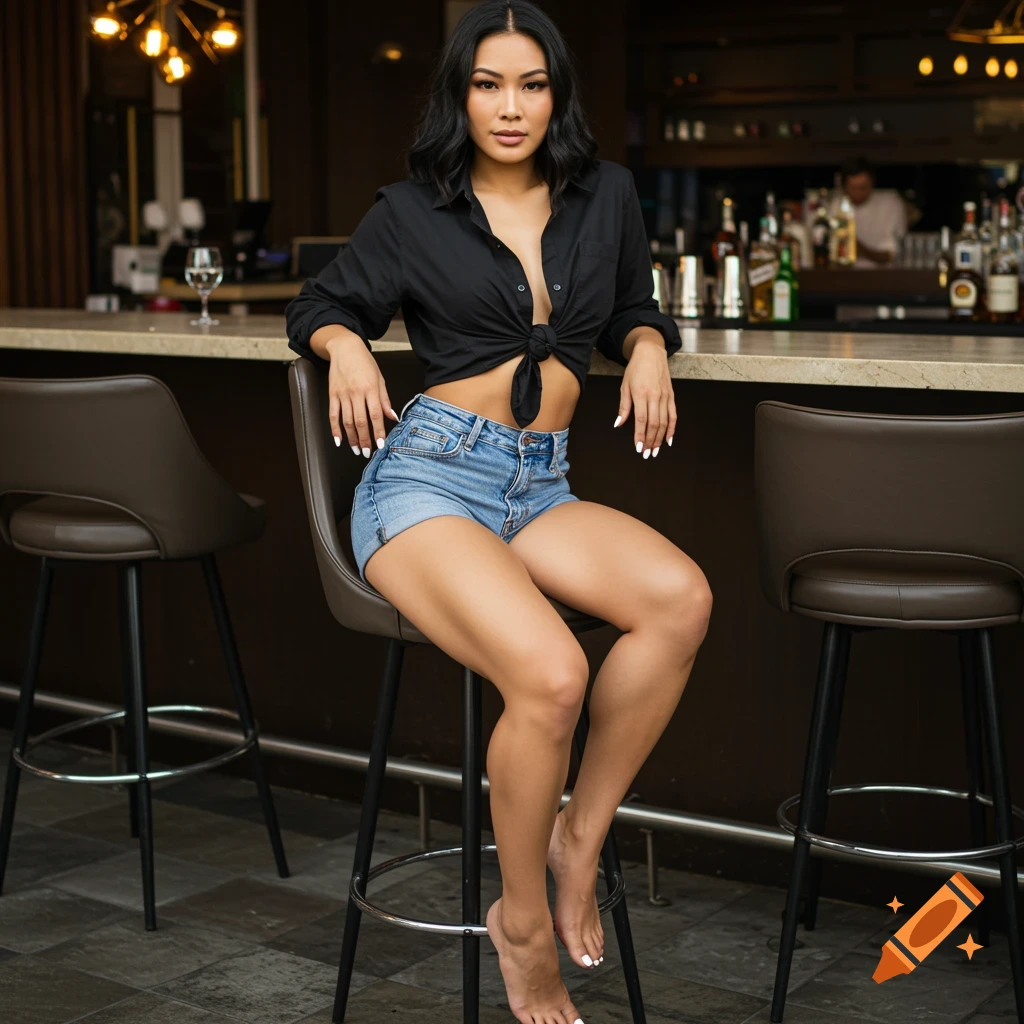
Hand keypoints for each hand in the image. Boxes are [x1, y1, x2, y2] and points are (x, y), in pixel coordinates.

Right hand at [325, 333, 398, 457]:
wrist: (345, 348)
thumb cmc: (365, 363)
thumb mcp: (380, 379)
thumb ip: (385, 399)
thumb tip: (393, 417)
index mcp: (370, 389)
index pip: (375, 415)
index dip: (378, 431)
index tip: (380, 445)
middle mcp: (356, 393)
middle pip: (360, 421)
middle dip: (365, 439)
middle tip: (368, 453)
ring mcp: (342, 394)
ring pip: (347, 421)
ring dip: (352, 438)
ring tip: (357, 450)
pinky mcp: (332, 394)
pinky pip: (333, 415)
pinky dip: (335, 429)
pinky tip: (339, 440)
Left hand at [612, 336, 675, 458]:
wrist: (651, 353)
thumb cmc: (635, 369)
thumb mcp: (624, 386)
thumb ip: (623, 407)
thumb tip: (618, 424)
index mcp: (641, 394)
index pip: (641, 420)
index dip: (640, 436)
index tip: (638, 448)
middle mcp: (654, 396)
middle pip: (654, 424)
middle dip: (650, 441)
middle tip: (647, 454)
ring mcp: (665, 396)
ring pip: (664, 422)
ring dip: (660, 439)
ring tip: (655, 450)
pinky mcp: (671, 396)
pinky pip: (673, 415)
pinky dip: (672, 429)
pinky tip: (669, 440)